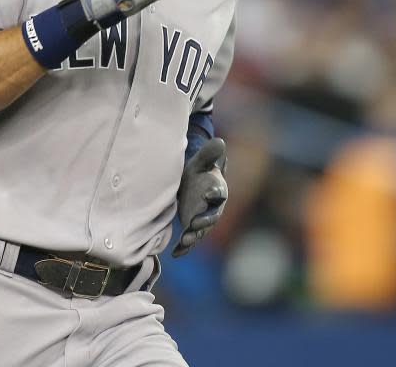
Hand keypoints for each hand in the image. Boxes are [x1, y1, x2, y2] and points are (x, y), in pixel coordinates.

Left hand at [172, 138, 227, 257]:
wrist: (192, 185)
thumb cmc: (199, 172)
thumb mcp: (201, 162)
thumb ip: (210, 154)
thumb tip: (220, 141)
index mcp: (217, 191)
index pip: (219, 194)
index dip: (215, 194)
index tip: (210, 193)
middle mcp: (213, 209)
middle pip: (211, 217)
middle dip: (204, 221)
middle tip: (195, 223)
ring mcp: (202, 220)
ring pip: (200, 232)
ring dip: (194, 237)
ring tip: (186, 240)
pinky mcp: (192, 228)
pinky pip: (189, 241)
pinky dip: (183, 248)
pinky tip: (175, 253)